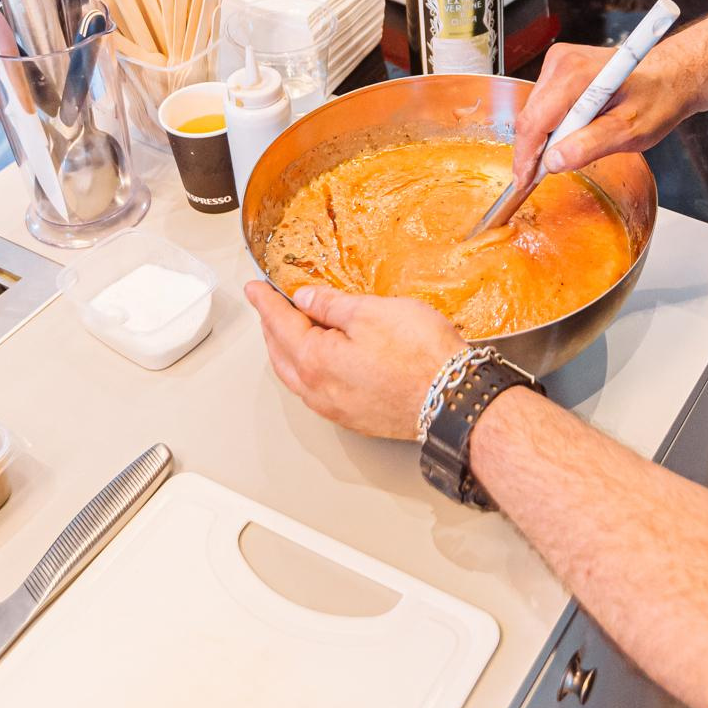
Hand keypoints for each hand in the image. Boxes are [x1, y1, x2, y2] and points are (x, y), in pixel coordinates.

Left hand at [246, 280, 463, 439]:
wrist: (453, 399)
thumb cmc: (420, 356)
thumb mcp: (372, 312)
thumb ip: (331, 305)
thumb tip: (306, 299)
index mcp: (315, 360)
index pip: (279, 323)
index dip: (266, 302)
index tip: (254, 289)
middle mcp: (318, 390)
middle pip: (281, 354)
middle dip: (272, 327)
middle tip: (270, 306)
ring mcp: (336, 408)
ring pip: (297, 376)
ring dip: (288, 351)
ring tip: (292, 330)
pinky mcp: (356, 418)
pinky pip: (316, 391)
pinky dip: (309, 370)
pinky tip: (322, 360)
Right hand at [511, 35, 694, 185]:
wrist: (668, 76)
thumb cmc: (656, 99)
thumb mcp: (630, 131)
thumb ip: (590, 145)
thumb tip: (554, 161)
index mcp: (578, 75)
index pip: (536, 122)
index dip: (526, 157)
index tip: (523, 182)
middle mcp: (563, 62)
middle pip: (531, 117)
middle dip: (533, 151)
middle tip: (537, 179)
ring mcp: (559, 63)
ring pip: (534, 112)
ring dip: (544, 138)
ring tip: (566, 152)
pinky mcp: (559, 68)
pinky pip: (543, 105)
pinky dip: (551, 126)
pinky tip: (569, 136)